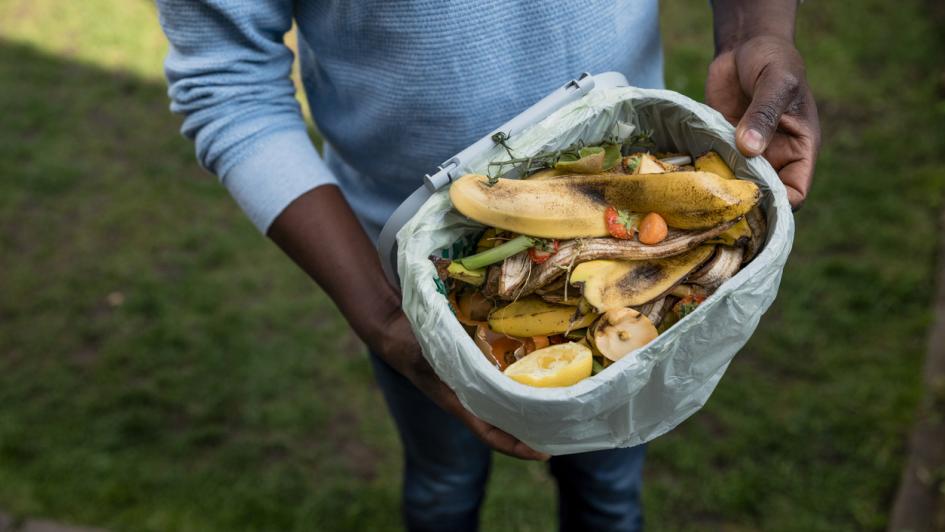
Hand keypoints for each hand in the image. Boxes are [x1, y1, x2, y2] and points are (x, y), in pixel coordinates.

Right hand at [370, 306, 549, 460]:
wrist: (398, 332)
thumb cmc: (412, 345)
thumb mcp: (428, 352)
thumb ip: (447, 359)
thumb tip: (473, 365)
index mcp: (458, 403)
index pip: (490, 435)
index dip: (516, 447)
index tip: (543, 454)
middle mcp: (470, 399)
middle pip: (506, 425)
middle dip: (533, 431)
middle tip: (565, 430)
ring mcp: (475, 387)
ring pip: (507, 406)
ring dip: (532, 409)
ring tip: (562, 407)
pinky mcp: (478, 372)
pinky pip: (504, 384)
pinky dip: (522, 384)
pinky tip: (543, 375)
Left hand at [705, 35, 820, 208]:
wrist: (745, 46)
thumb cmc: (773, 60)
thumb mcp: (776, 82)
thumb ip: (764, 114)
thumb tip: (750, 148)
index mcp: (800, 149)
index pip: (796, 193)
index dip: (779, 204)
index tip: (752, 201)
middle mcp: (775, 158)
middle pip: (763, 197)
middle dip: (744, 203)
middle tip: (717, 204)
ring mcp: (747, 155)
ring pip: (736, 187)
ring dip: (719, 191)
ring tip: (698, 195)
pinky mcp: (723, 147)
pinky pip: (714, 169)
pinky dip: (703, 176)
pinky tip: (685, 179)